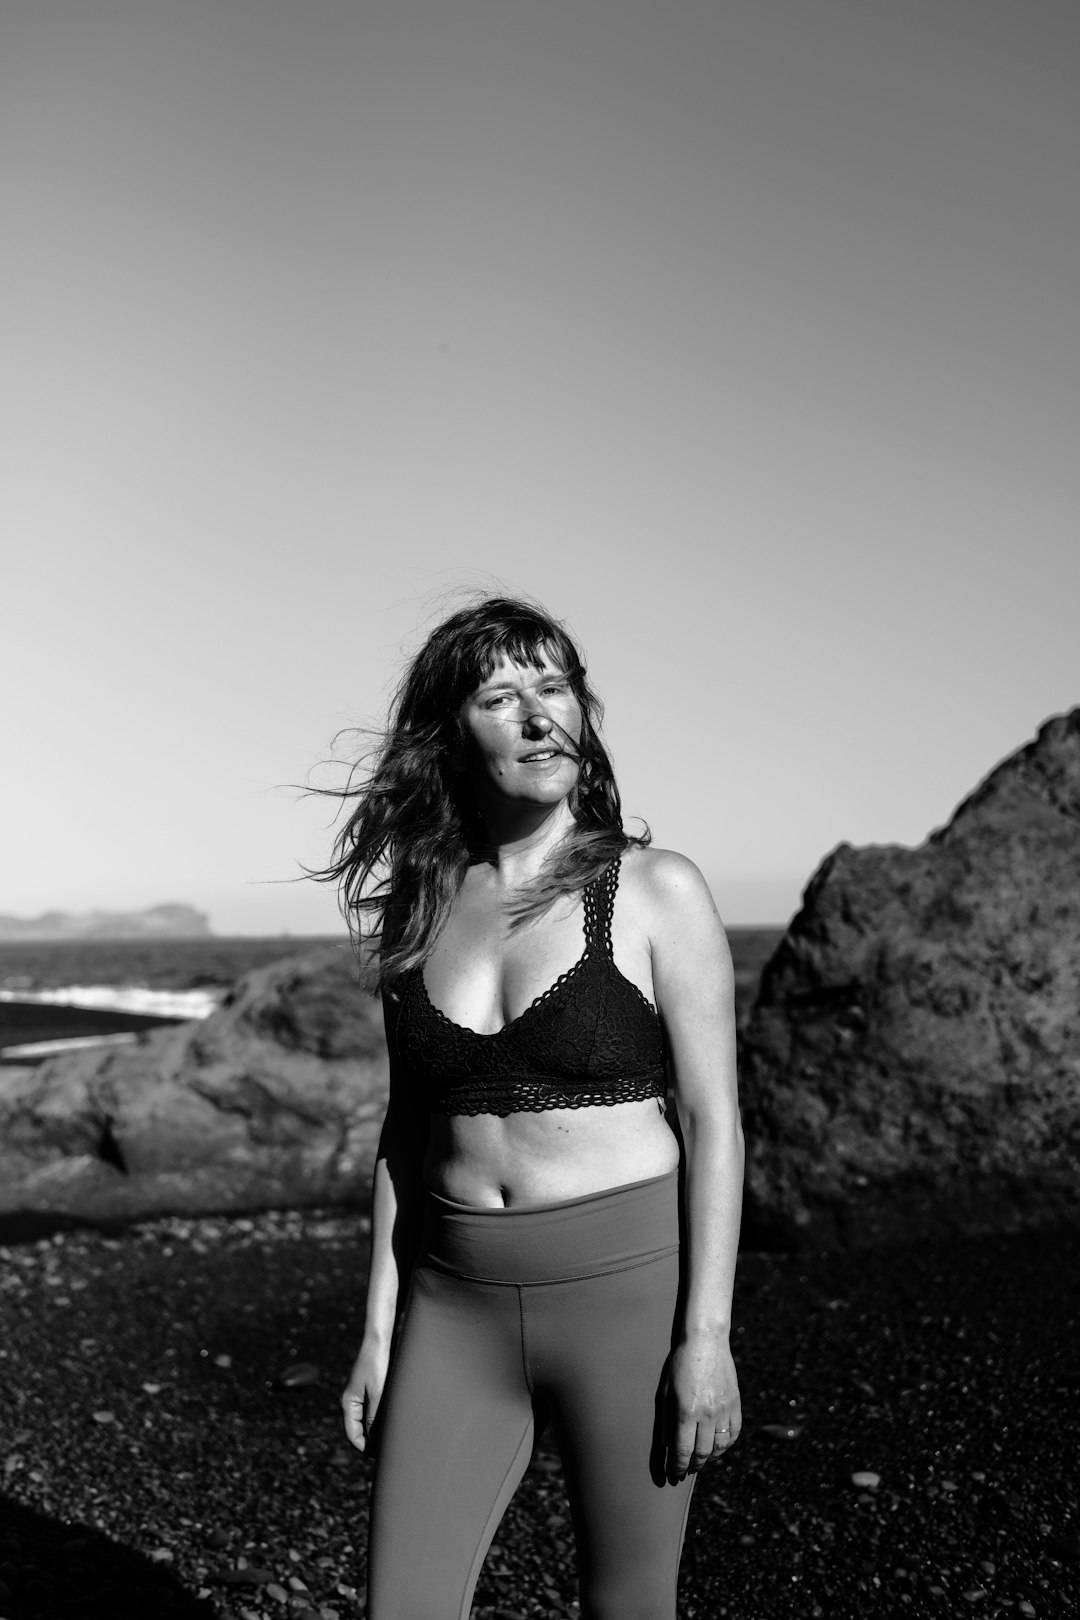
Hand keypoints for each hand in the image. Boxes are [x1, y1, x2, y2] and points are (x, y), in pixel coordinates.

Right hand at [341, 1337, 391, 1453]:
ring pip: (368, 1420)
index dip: (365, 1449)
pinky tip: (395, 1420)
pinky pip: (374, 1410)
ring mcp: (361, 1394)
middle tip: (390, 1450)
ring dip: (378, 1430)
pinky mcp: (371, 1387)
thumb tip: (373, 1442)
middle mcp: (352, 1400)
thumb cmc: (378, 1363)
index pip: (353, 1435)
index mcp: (349, 1403)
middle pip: (359, 1430)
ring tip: (395, 1438)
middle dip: (372, 1442)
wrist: (380, 1338)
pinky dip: (382, 1418)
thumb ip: (373, 1418)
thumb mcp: (377, 1393)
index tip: (381, 1457)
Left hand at [662, 1335, 741, 1482]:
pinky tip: (717, 1447)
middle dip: (692, 1466)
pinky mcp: (735, 1404)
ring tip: (700, 1460)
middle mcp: (707, 1414)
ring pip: (719, 1447)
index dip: (677, 1467)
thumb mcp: (666, 1391)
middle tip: (685, 1470)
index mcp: (685, 1411)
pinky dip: (726, 1445)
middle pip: (702, 1454)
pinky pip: (734, 1433)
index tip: (673, 1475)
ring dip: (709, 1458)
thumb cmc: (680, 1365)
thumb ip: (667, 1421)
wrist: (706, 1342)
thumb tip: (667, 1446)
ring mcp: (724, 1410)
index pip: (682, 1451)